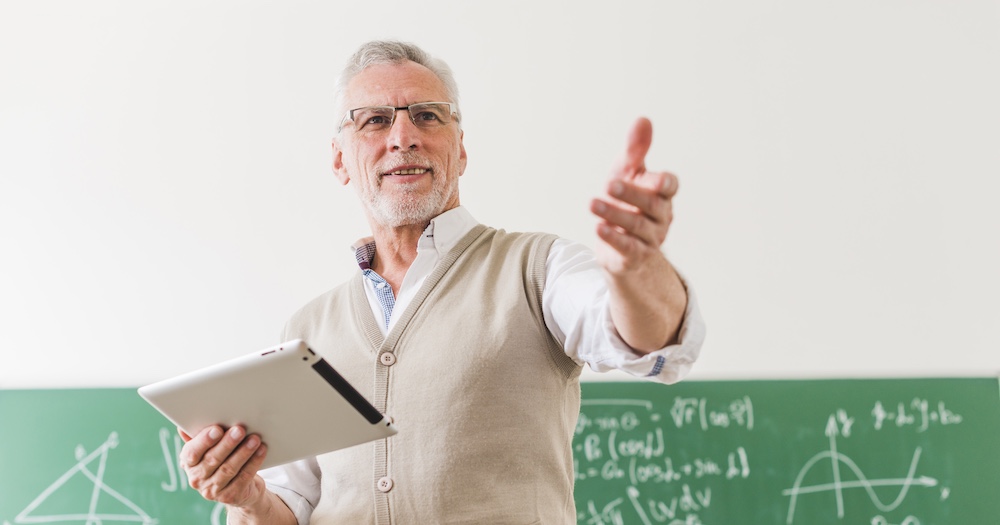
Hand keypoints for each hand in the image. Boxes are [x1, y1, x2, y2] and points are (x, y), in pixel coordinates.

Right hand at [178, 425, 268, 506]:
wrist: (238, 488)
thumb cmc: (222, 460)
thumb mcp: (208, 449)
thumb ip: (198, 437)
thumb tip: (183, 426)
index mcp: (189, 464)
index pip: (192, 453)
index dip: (204, 441)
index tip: (217, 429)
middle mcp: (197, 479)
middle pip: (213, 460)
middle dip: (227, 443)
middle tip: (240, 430)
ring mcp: (213, 490)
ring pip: (229, 469)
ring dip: (243, 452)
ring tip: (255, 439)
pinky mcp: (230, 496)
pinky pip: (244, 477)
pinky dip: (254, 462)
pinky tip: (261, 450)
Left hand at [589, 117, 685, 351]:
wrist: (620, 245)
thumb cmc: (626, 202)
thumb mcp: (628, 174)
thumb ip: (636, 150)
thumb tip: (643, 120)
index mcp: (662, 195)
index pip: (669, 186)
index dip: (660, 181)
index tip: (646, 174)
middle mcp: (660, 217)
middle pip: (651, 204)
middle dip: (631, 194)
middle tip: (609, 184)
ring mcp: (650, 239)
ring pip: (637, 226)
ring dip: (614, 214)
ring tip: (592, 204)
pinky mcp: (633, 256)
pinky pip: (627, 248)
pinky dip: (614, 238)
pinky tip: (598, 228)